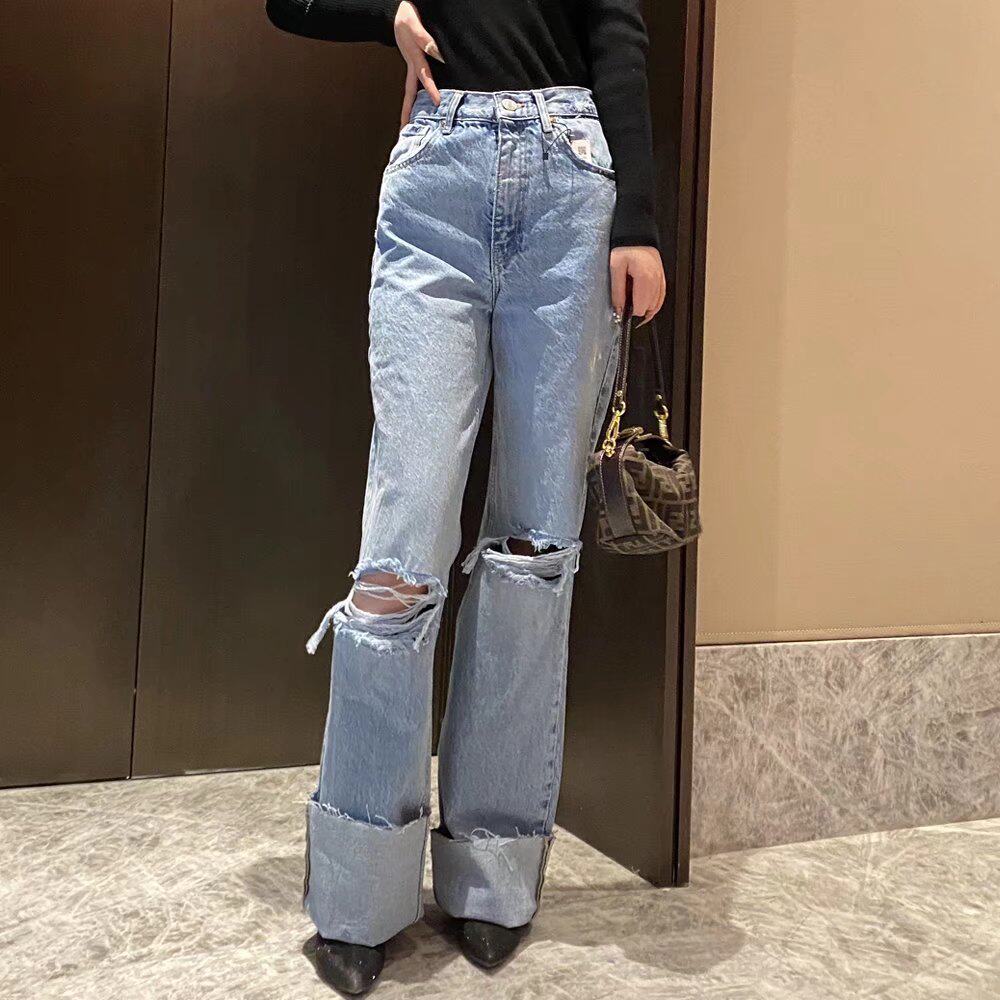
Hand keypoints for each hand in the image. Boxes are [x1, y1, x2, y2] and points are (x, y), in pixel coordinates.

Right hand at [394, 2, 443, 126]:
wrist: (395, 12)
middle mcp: (412, 67)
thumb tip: (436, 52)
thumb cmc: (404, 16)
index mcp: (414, 59)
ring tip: (408, 129)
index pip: (423, 77)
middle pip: (410, 96)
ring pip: (411, 94)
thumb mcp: (413, 25)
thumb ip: (425, 38)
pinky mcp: (413, 66)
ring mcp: (411, 68)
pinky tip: (420, 110)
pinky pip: (414, 88)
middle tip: (404, 132)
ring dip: (409, 111)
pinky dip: (414, 101)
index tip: (437, 102)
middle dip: (407, 114)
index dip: (430, 89)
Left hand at [610, 246, 666, 324]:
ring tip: (634, 302)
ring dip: (645, 307)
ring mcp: (661, 279)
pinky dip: (654, 303)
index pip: (640, 308)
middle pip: (649, 308)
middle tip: (626, 302)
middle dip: (637, 309)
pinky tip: (646, 305)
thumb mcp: (615, 268)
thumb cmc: (625, 248)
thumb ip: (617, 291)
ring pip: (657, 305)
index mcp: (644, 278)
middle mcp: (656, 279)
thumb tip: (619, 309)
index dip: (630, 312)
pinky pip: (661, 297)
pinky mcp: (662, 278)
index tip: (622, 308)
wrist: (636, 235)